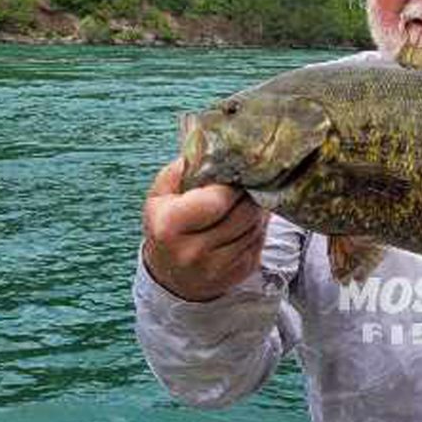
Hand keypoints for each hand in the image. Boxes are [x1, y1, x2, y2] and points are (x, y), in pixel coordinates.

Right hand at [141, 158, 268, 301]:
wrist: (171, 276)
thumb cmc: (166, 226)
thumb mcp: (162, 195)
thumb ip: (182, 169)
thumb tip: (210, 145)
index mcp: (171, 226)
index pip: (218, 199)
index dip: (233, 184)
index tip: (238, 172)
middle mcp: (194, 251)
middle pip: (243, 212)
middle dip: (250, 193)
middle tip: (252, 179)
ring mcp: (218, 266)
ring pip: (256, 226)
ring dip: (258, 209)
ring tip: (249, 197)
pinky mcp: (239, 272)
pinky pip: (260, 241)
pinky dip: (258, 226)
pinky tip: (249, 218)